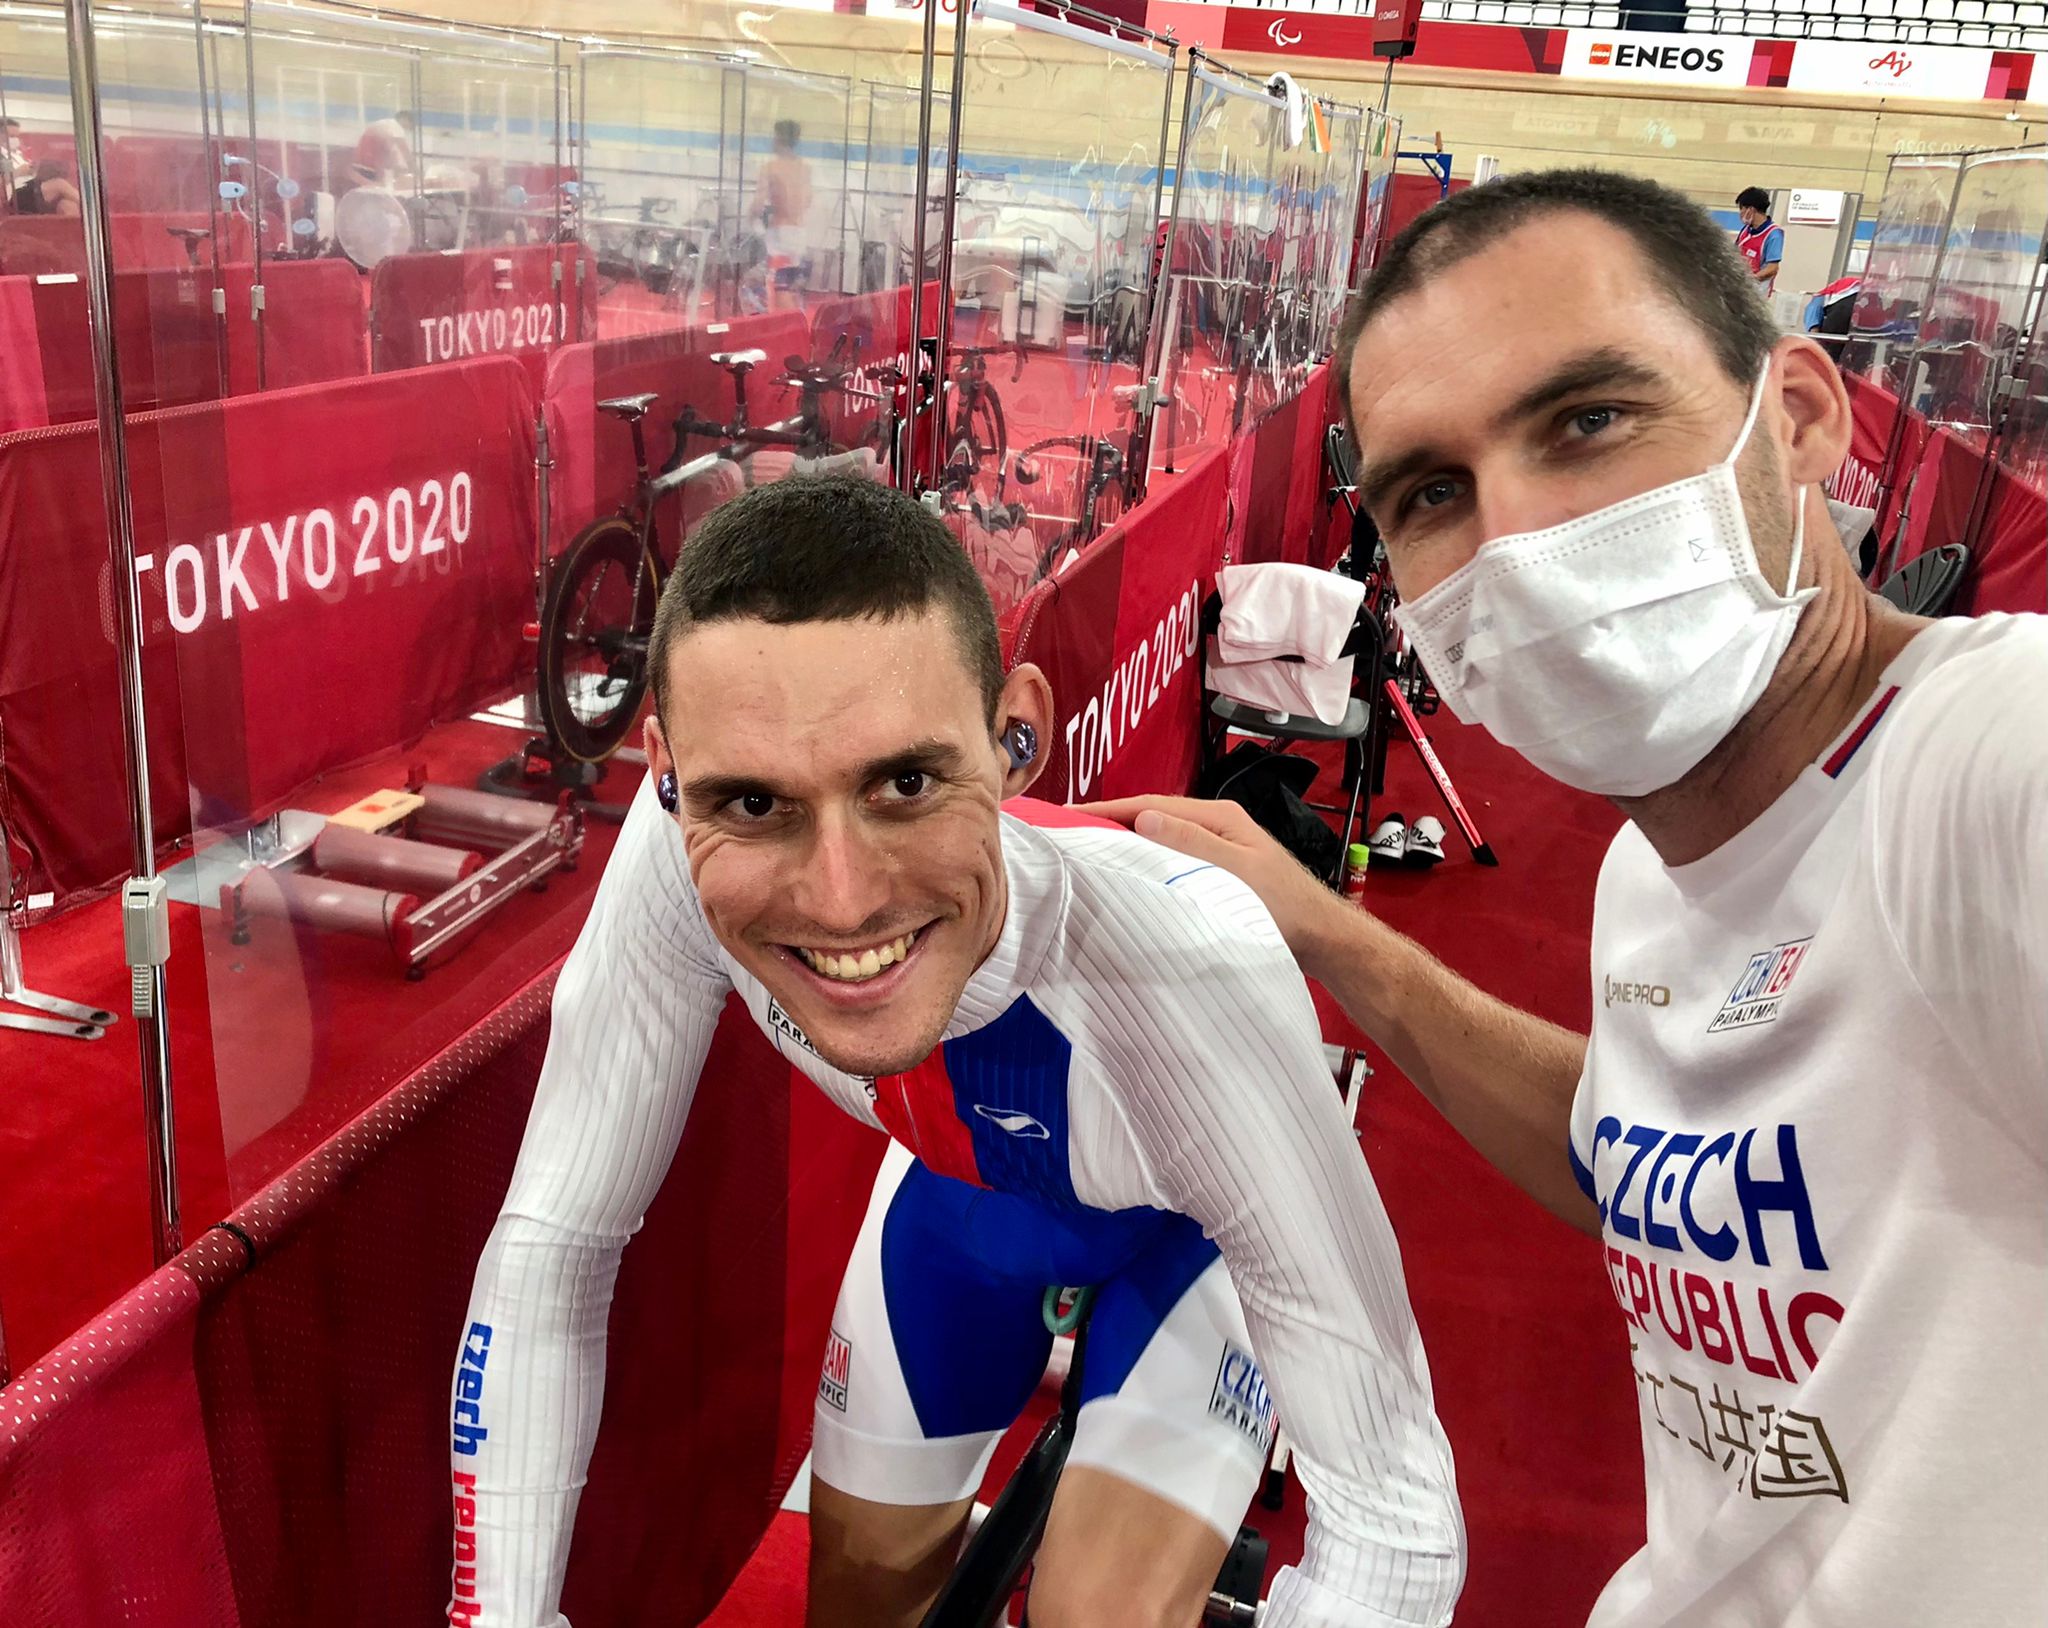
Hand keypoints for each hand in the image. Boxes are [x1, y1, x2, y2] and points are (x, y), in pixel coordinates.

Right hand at [1080, 796, 1347, 965]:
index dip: (1107, 810)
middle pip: (1152, 818)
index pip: (1150, 805)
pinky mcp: (1216, 873)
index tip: (1069, 818)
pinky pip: (1171, 861)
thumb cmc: (1285, 908)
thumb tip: (1144, 819)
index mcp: (1219, 817)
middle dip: (1110, 824)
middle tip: (1067, 834)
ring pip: (1159, 840)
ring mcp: (1217, 849)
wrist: (1320, 939)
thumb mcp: (1236, 872)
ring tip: (1087, 853)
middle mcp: (1216, 826)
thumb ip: (1192, 844)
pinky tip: (1129, 876)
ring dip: (1126, 844)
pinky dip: (1145, 864)